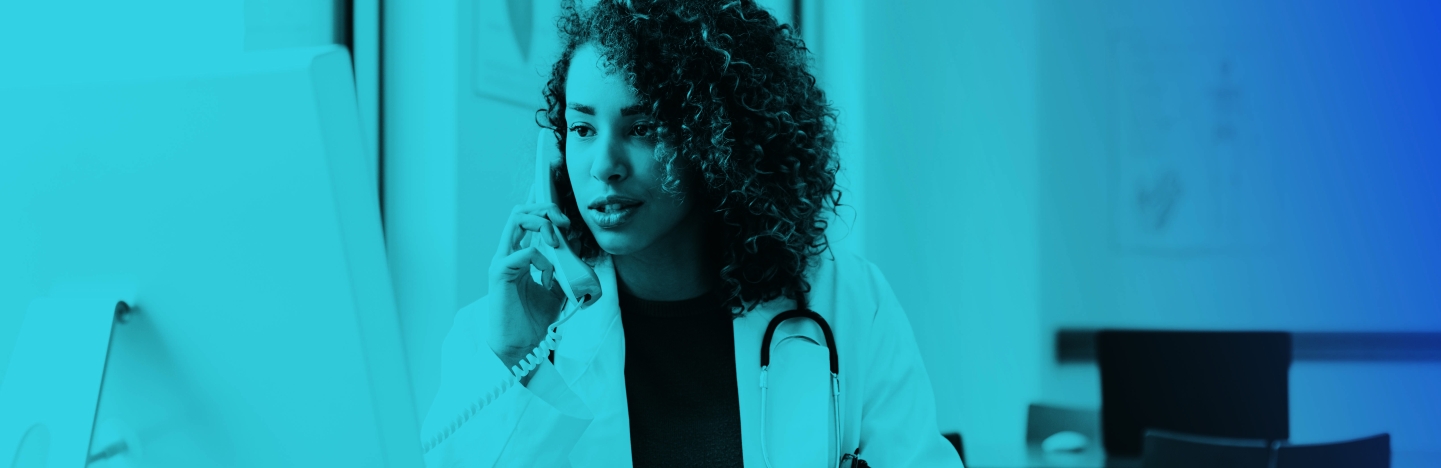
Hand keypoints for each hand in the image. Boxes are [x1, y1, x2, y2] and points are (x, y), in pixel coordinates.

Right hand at [486, 202, 571, 367]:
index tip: (567, 221)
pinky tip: (548, 278)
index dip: (545, 209)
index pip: (527, 219)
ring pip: (517, 220)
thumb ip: (565, 267)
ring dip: (543, 223)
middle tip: (564, 223)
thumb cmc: (535, 320)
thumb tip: (578, 245)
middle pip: (520, 211)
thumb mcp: (559, 288)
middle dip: (546, 209)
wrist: (523, 346)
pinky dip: (543, 260)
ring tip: (557, 242)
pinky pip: (524, 252)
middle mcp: (508, 254)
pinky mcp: (500, 273)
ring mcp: (502, 262)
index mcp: (519, 256)